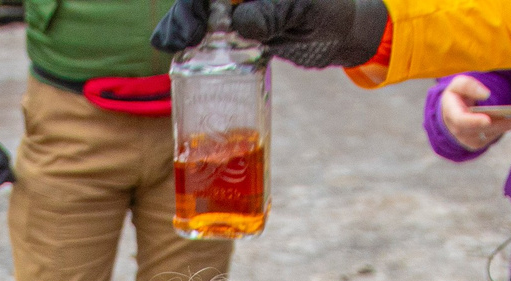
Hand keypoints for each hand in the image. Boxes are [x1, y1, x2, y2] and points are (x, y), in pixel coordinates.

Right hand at [152, 0, 388, 68]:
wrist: (342, 33)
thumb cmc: (332, 12)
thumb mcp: (308, 10)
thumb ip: (277, 11)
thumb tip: (240, 22)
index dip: (198, 1)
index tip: (196, 25)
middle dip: (185, 12)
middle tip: (180, 40)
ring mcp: (237, 3)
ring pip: (198, 9)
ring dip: (179, 24)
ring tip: (168, 45)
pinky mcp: (235, 22)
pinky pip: (204, 26)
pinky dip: (187, 35)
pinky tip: (172, 46)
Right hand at [438, 75, 510, 152]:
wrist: (453, 112)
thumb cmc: (457, 95)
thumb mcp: (458, 84)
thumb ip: (469, 85)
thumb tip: (486, 94)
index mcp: (452, 115)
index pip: (462, 121)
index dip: (474, 121)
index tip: (487, 119)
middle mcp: (458, 132)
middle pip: (482, 129)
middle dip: (501, 123)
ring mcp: (468, 140)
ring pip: (490, 134)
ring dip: (508, 126)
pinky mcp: (478, 143)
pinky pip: (493, 136)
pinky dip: (505, 128)